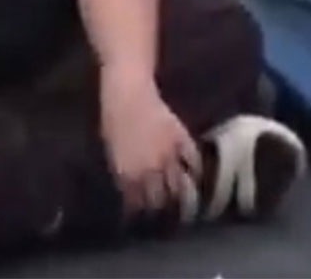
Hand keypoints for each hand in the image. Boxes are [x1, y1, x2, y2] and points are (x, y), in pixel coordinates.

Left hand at [99, 69, 201, 217]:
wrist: (129, 93)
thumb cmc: (112, 119)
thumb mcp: (112, 151)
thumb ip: (123, 171)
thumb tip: (130, 187)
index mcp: (129, 173)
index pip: (137, 201)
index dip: (141, 211)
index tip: (144, 216)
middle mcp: (150, 168)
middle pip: (160, 196)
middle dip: (162, 206)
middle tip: (166, 211)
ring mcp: (168, 154)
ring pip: (178, 182)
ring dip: (182, 193)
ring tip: (186, 200)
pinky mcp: (180, 138)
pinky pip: (192, 158)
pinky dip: (196, 168)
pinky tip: (198, 174)